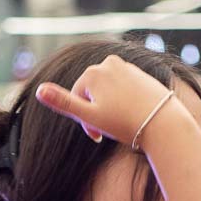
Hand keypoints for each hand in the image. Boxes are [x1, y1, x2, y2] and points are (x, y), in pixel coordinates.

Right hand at [34, 53, 186, 147]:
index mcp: (92, 73)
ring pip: (109, 91)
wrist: (163, 122)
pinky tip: (134, 115)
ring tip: (122, 123)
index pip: (78, 98)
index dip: (85, 121)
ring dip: (110, 107)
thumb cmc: (125, 123)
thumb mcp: (89, 116)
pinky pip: (125, 89)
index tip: (97, 137)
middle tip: (108, 133)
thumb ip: (63, 102)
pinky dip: (125, 102)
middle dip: (97, 112)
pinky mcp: (141, 73)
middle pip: (93, 93)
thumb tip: (38, 90)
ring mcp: (126, 67)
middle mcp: (109, 63)